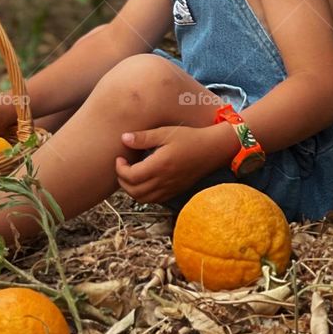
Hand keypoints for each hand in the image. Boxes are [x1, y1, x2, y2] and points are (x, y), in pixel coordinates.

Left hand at [115, 124, 230, 204]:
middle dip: (122, 181)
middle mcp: (164, 181)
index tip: (119, 158)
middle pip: (134, 192)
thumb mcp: (165, 132)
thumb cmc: (190, 138)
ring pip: (143, 199)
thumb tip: (124, 139)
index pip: (131, 177)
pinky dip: (144, 194)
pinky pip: (154, 200)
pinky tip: (144, 180)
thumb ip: (143, 137)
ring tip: (130, 174)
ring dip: (131, 190)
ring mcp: (170, 189)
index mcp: (160, 166)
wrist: (212, 149)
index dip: (120, 169)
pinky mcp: (175, 191)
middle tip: (121, 166)